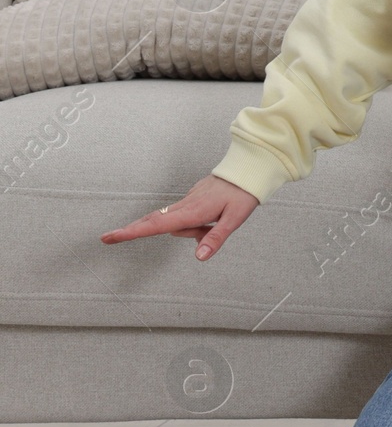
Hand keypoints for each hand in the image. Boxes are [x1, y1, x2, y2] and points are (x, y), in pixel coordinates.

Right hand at [100, 174, 258, 260]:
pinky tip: (214, 218)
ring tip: (217, 223)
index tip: (111, 236)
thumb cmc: (243, 194)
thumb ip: (216, 238)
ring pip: (176, 222)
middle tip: (106, 238)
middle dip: (133, 230)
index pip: (158, 225)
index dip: (133, 232)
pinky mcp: (193, 198)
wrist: (249, 169)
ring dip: (191, 231)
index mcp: (193, 211)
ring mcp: (188, 200)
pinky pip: (187, 216)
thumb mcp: (235, 219)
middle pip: (156, 221)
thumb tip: (200, 257)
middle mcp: (186, 205)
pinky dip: (195, 224)